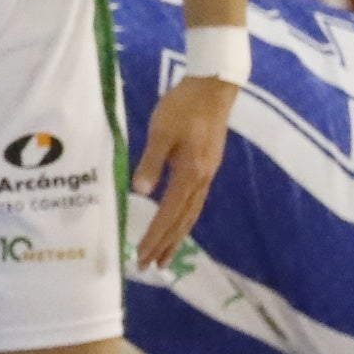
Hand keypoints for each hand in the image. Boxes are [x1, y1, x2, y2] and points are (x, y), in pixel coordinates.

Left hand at [130, 76, 233, 268]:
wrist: (214, 87)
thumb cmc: (184, 106)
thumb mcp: (161, 132)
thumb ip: (150, 162)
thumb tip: (139, 191)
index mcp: (190, 173)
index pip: (168, 214)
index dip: (154, 237)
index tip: (141, 256)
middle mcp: (202, 179)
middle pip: (183, 221)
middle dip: (166, 245)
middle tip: (150, 266)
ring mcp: (207, 174)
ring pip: (191, 214)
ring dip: (176, 236)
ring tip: (164, 256)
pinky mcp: (207, 166)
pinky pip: (194, 202)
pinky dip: (183, 219)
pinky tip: (176, 224)